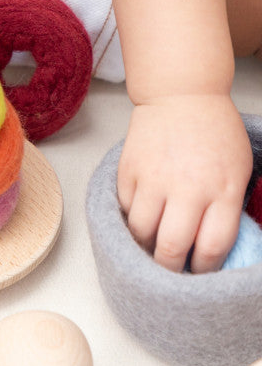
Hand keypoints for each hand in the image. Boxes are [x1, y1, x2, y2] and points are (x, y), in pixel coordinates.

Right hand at [117, 94, 251, 272]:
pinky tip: (142, 211)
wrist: (180, 94)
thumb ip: (227, 207)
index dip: (203, 269)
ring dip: (145, 244)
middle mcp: (186, 188)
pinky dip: (132, 215)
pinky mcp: (128, 169)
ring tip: (152, 241)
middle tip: (169, 267)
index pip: (211, 248)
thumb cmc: (214, 130)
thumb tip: (207, 244)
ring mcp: (153, 178)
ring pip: (141, 232)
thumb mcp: (238, 169)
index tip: (197, 271)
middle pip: (170, 247)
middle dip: (169, 267)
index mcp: (221, 190)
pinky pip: (125, 207)